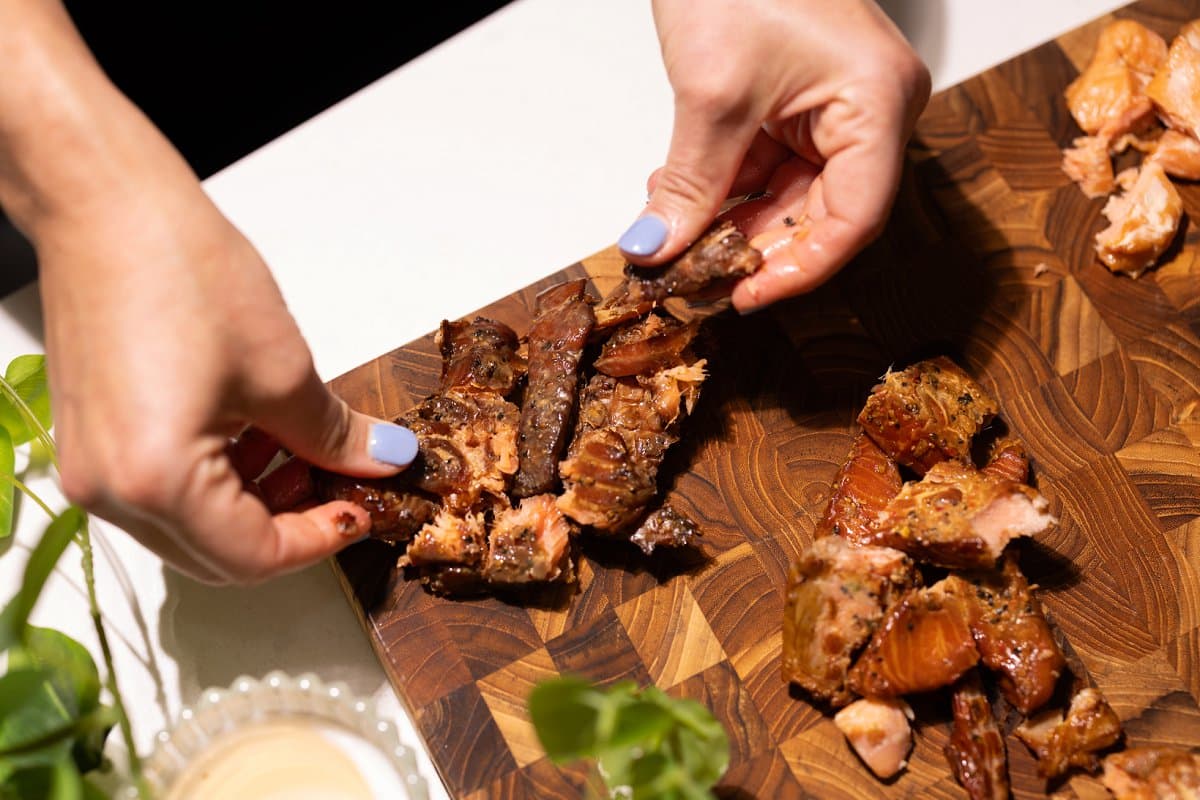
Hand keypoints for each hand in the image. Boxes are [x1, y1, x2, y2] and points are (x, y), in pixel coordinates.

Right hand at [0, 1, 414, 583]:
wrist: (104, 205)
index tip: (363, 508)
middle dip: (290, 525)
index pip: (252, 557)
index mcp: (154, 482)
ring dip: (257, 502)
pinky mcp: (93, 443)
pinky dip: (220, 479)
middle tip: (341, 481)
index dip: (320, 538)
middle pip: (217, 554)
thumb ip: (335, 435)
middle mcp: (107, 492)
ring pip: (193, 526)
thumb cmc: (181, 270)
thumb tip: (380, 463)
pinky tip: (258, 435)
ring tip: (304, 448)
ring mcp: (91, 470)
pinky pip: (164, 492)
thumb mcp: (282, 367)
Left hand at [619, 0, 929, 311]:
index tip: (742, 296)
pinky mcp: (801, 104)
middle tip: (693, 274)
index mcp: (878, 101)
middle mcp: (870, 110)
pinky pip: (769, 168)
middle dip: (750, 247)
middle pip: (820, 214)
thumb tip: (660, 249)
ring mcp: (836, 108)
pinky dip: (724, 188)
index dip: (797, 269)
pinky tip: (679, 197)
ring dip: (729, 222)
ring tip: (673, 233)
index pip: (854, 218)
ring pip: (788, 198)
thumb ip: (690, 184)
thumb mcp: (710, 94)